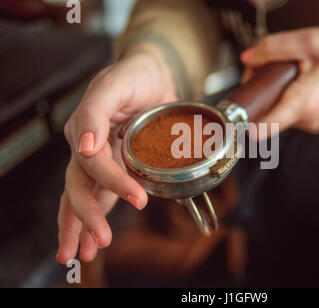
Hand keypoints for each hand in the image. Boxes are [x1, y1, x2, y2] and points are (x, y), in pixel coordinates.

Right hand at [57, 43, 177, 263]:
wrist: (153, 75)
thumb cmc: (133, 77)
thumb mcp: (113, 85)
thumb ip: (94, 112)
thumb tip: (84, 145)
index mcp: (84, 130)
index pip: (93, 165)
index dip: (114, 183)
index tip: (137, 198)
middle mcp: (90, 149)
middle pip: (80, 187)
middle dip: (87, 217)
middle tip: (99, 241)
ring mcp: (102, 159)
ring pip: (84, 196)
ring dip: (82, 225)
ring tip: (82, 253)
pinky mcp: (117, 164)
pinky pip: (102, 193)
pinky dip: (97, 214)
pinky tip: (92, 237)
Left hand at [241, 27, 318, 137]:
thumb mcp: (311, 40)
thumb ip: (274, 48)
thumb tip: (248, 57)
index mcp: (304, 103)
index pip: (262, 128)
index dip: (241, 123)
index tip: (232, 114)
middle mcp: (307, 120)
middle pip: (265, 112)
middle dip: (258, 89)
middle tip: (265, 64)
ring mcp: (313, 124)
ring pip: (277, 111)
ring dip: (274, 91)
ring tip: (291, 68)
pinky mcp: (316, 122)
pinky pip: (290, 111)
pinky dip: (287, 95)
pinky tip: (300, 77)